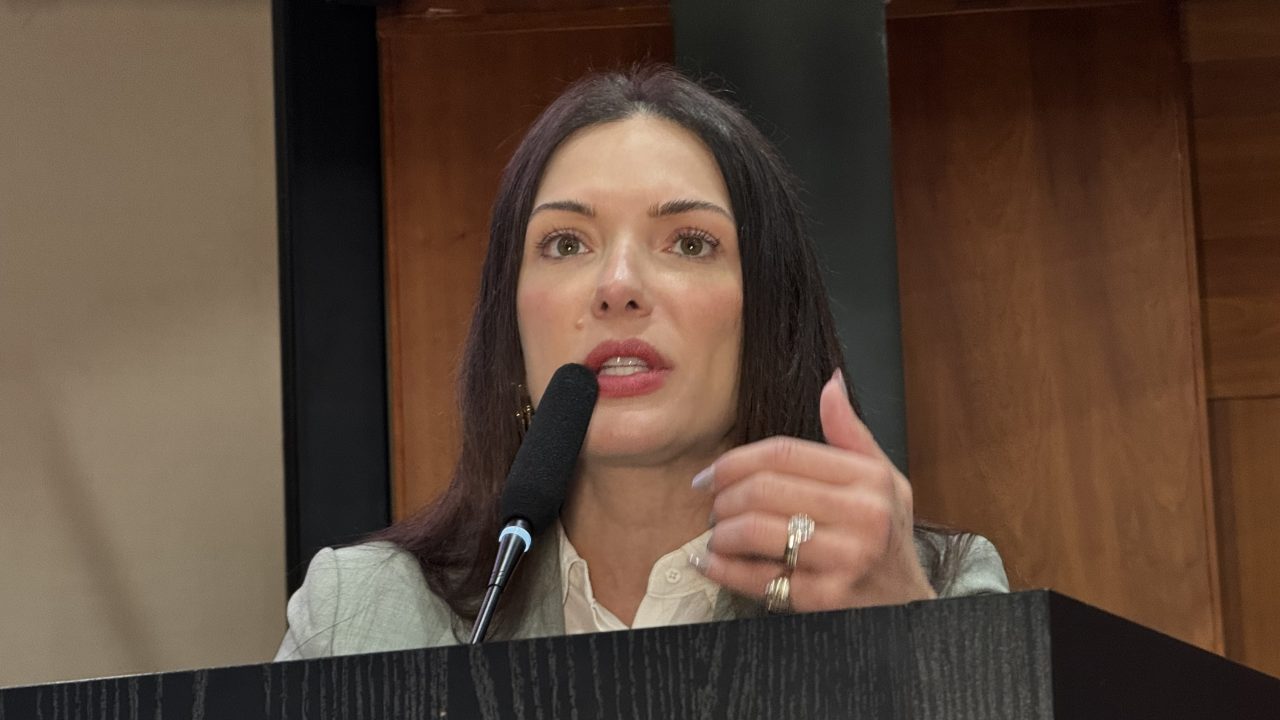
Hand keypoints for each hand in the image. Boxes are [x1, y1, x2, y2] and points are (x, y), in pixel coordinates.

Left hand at [690, 370, 935, 610]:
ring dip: (721, 533)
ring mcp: (845, 558)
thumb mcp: (883, 481)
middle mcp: (862, 515)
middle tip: (712, 507)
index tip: (710, 474)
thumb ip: (850, 435)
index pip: (783, 453)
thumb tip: (830, 383)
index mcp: (869, 478)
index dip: (735, 461)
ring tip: (717, 535)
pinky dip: (723, 570)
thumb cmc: (888, 537)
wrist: (906, 606)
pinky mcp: (826, 597)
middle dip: (723, 497)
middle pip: (763, 489)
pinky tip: (710, 563)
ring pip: (755, 530)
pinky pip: (759, 577)